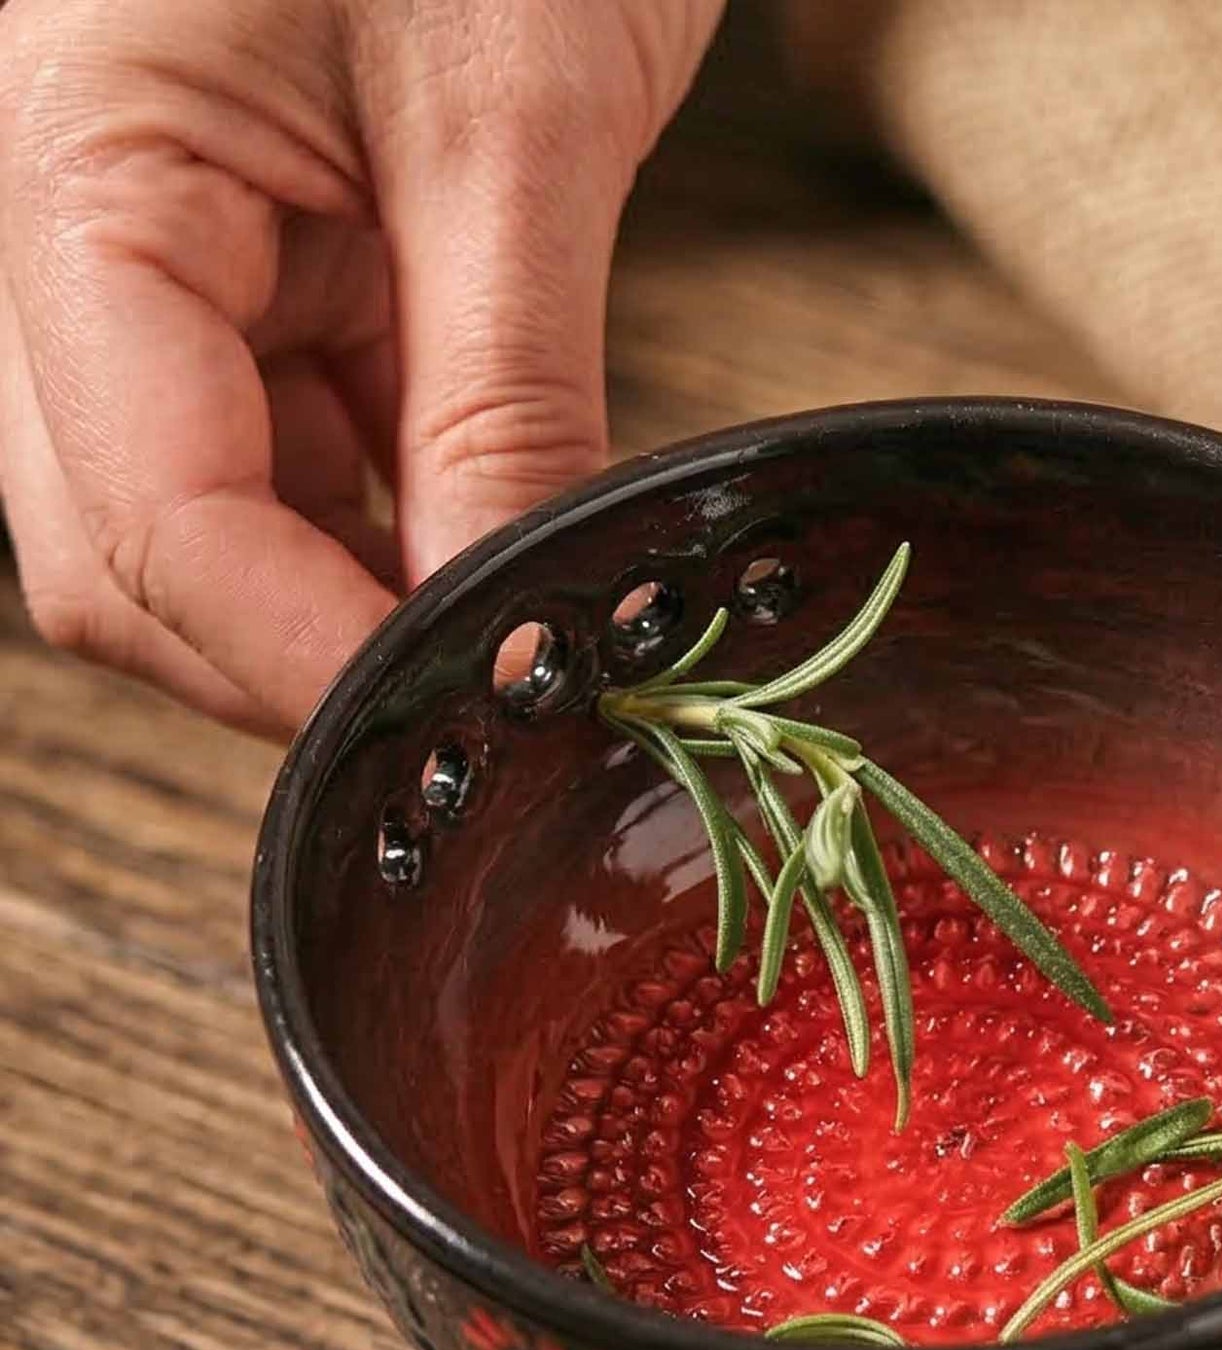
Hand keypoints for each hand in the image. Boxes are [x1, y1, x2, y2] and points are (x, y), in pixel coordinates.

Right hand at [0, 0, 720, 731]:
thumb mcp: (514, 121)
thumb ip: (502, 386)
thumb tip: (512, 619)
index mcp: (82, 179)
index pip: (144, 512)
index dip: (296, 658)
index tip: (456, 731)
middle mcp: (88, 242)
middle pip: (134, 553)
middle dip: (290, 661)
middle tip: (480, 719)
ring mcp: (173, 266)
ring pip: (214, 525)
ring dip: (346, 609)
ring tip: (506, 647)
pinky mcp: (269, 275)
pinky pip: (301, 457)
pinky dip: (393, 533)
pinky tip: (494, 559)